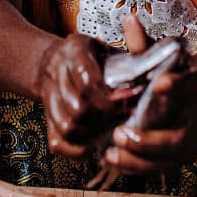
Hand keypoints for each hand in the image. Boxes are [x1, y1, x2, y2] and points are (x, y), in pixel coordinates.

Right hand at [36, 34, 120, 158]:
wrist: (52, 60)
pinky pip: (58, 143)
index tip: (129, 102)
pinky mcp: (47, 119)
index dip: (110, 99)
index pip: (88, 83)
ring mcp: (48, 97)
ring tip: (112, 128)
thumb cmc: (90, 56)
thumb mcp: (109, 48)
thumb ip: (129, 62)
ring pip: (67, 127)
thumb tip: (149, 84)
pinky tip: (95, 140)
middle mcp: (56, 72)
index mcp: (74, 51)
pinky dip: (78, 149)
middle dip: (105, 117)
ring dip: (94, 134)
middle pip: (78, 109)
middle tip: (124, 116)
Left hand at [104, 15, 196, 173]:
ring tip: (111, 151)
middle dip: (150, 140)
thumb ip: (145, 44)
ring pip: (170, 159)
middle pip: (180, 138)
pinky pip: (161, 167)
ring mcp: (192, 139)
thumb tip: (128, 18)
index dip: (176, 85)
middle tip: (120, 133)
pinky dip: (137, 166)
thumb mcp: (165, 54)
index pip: (191, 85)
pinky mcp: (181, 156)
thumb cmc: (178, 71)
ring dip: (139, 159)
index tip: (158, 83)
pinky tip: (112, 158)